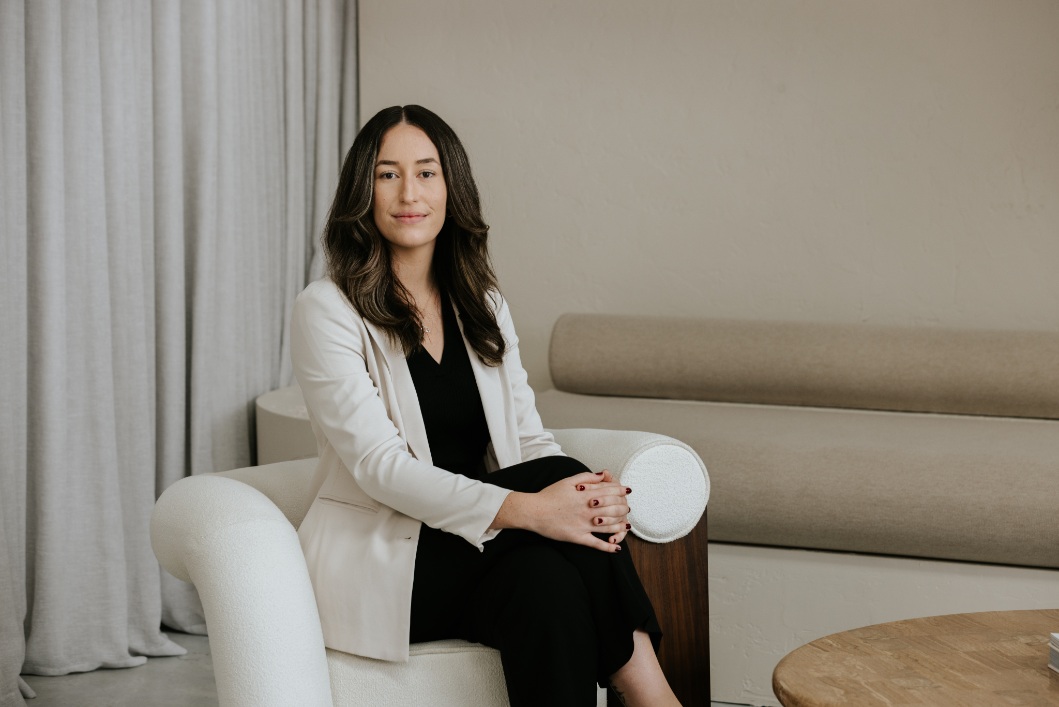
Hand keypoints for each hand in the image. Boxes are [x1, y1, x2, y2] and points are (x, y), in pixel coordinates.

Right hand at [493, 470, 630, 552]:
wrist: (534, 511)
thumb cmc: (549, 495)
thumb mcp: (567, 481)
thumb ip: (586, 477)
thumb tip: (602, 475)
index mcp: (585, 495)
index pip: (609, 492)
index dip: (620, 491)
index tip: (626, 491)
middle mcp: (587, 510)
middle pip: (613, 508)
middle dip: (623, 508)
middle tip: (628, 508)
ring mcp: (583, 525)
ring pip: (608, 526)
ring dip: (620, 526)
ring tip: (626, 526)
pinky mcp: (577, 537)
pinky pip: (596, 544)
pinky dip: (608, 547)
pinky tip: (616, 548)